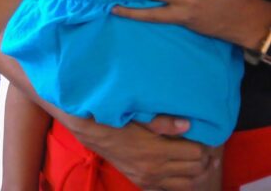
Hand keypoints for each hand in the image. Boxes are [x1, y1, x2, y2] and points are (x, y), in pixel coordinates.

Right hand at [59, 112, 215, 189]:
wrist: (94, 134)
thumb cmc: (118, 122)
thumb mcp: (140, 118)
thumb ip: (164, 123)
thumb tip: (189, 125)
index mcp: (157, 151)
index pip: (195, 154)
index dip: (204, 146)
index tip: (205, 139)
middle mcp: (156, 169)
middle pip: (195, 169)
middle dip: (205, 160)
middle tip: (207, 151)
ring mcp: (150, 179)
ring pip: (188, 184)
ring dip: (197, 174)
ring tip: (202, 164)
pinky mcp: (144, 184)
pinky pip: (171, 189)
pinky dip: (182, 183)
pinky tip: (184, 175)